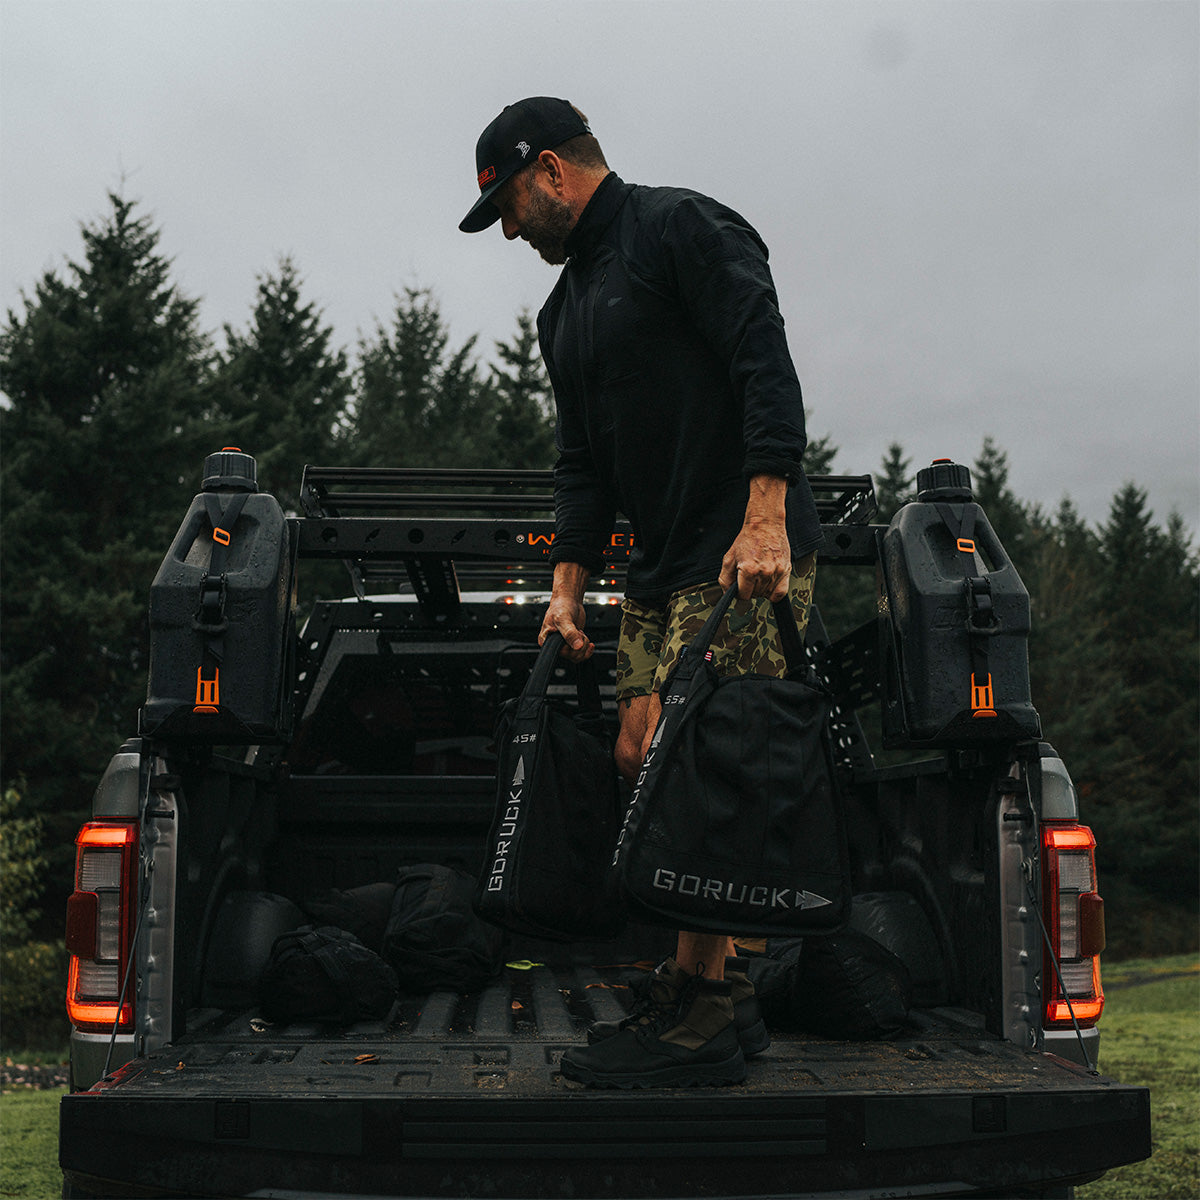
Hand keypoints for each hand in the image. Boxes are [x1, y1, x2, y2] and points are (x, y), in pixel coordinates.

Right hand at [539, 562, 594, 660]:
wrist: (569, 601)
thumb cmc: (561, 606)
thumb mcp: (564, 618)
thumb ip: (570, 633)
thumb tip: (577, 646)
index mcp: (546, 640)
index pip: (559, 653)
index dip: (570, 647)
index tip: (574, 636)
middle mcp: (554, 644)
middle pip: (570, 656)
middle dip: (579, 645)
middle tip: (578, 632)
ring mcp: (564, 644)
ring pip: (577, 656)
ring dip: (583, 646)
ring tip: (580, 633)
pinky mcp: (573, 643)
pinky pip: (581, 654)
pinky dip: (587, 650)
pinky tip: (589, 643)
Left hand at [719, 475, 790, 601]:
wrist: (765, 525)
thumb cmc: (747, 539)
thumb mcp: (729, 558)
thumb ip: (725, 579)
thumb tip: (728, 593)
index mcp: (748, 570)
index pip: (743, 595)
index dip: (739, 593)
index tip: (740, 587)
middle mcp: (764, 572)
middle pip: (755, 595)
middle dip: (750, 589)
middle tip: (748, 578)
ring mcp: (777, 572)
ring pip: (767, 594)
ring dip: (761, 590)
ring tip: (758, 576)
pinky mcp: (786, 570)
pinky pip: (781, 592)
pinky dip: (774, 593)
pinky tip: (768, 584)